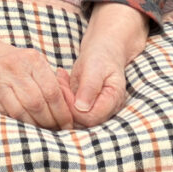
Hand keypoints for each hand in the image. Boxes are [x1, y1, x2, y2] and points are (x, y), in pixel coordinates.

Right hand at [0, 38, 74, 129]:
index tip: (69, 123)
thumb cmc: (15, 64)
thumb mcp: (34, 64)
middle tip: (59, 130)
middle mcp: (18, 67)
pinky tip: (31, 126)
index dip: (62, 111)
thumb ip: (50, 80)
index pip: (52, 90)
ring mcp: (3, 78)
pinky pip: (11, 112)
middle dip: (52, 120)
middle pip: (39, 102)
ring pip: (25, 109)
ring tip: (46, 131)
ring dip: (38, 124)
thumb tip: (71, 106)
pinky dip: (23, 122)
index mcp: (34, 60)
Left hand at [63, 5, 149, 126]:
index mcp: (113, 101)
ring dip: (62, 99)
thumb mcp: (95, 68)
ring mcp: (95, 110)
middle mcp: (105, 110)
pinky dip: (62, 96)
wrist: (103, 50)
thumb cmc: (101, 55)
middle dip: (65, 102)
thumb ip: (89, 88)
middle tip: (59, 80)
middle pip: (80, 121)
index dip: (72, 107)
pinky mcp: (85, 107)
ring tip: (60, 78)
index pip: (89, 118)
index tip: (63, 87)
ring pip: (73, 117)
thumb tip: (80, 108)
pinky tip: (61, 79)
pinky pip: (69, 110)